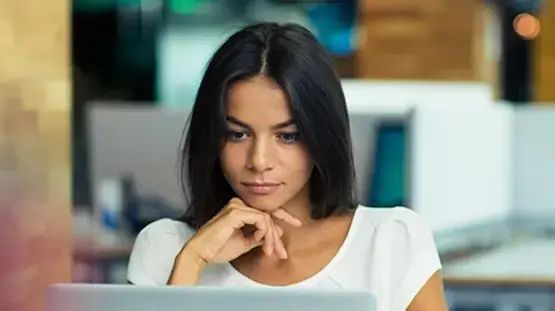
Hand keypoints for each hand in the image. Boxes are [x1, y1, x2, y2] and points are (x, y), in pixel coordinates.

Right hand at [183, 197, 301, 263]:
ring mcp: (237, 206)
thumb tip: (277, 231)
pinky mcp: (237, 212)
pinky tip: (263, 245)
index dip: (284, 216)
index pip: (266, 210)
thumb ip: (260, 236)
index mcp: (240, 208)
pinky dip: (266, 234)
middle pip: (268, 214)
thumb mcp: (245, 242)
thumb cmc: (218, 248)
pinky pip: (262, 220)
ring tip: (270, 252)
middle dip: (277, 235)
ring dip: (271, 238)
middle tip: (283, 252)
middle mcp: (239, 203)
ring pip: (267, 219)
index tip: (297, 224)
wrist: (201, 253)